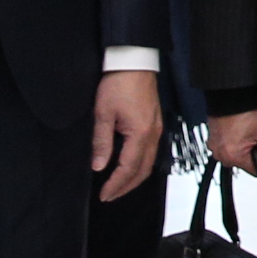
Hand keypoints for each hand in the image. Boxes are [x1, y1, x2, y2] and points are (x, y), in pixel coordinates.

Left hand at [92, 67, 164, 199]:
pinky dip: (141, 165)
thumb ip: (101, 142)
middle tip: (110, 196)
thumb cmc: (118, 83)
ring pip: (149, 163)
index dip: (115, 185)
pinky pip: (151, 152)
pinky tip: (130, 166)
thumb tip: (98, 167)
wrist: (135, 61)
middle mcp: (153, 135)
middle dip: (126, 187)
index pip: (128, 169)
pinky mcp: (156, 123)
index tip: (103, 196)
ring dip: (134, 178)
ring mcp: (157, 129)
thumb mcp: (103, 113)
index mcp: (140, 134)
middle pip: (143, 171)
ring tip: (118, 186)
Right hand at [212, 105, 256, 172]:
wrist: (233, 88)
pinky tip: (243, 123)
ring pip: (238, 152)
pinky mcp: (214, 134)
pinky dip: (237, 136)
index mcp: (231, 156)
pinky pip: (229, 142)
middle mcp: (219, 152)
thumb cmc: (247, 106)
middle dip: (256, 151)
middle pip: (246, 162)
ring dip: (246, 143)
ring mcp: (214, 143)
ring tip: (250, 126)